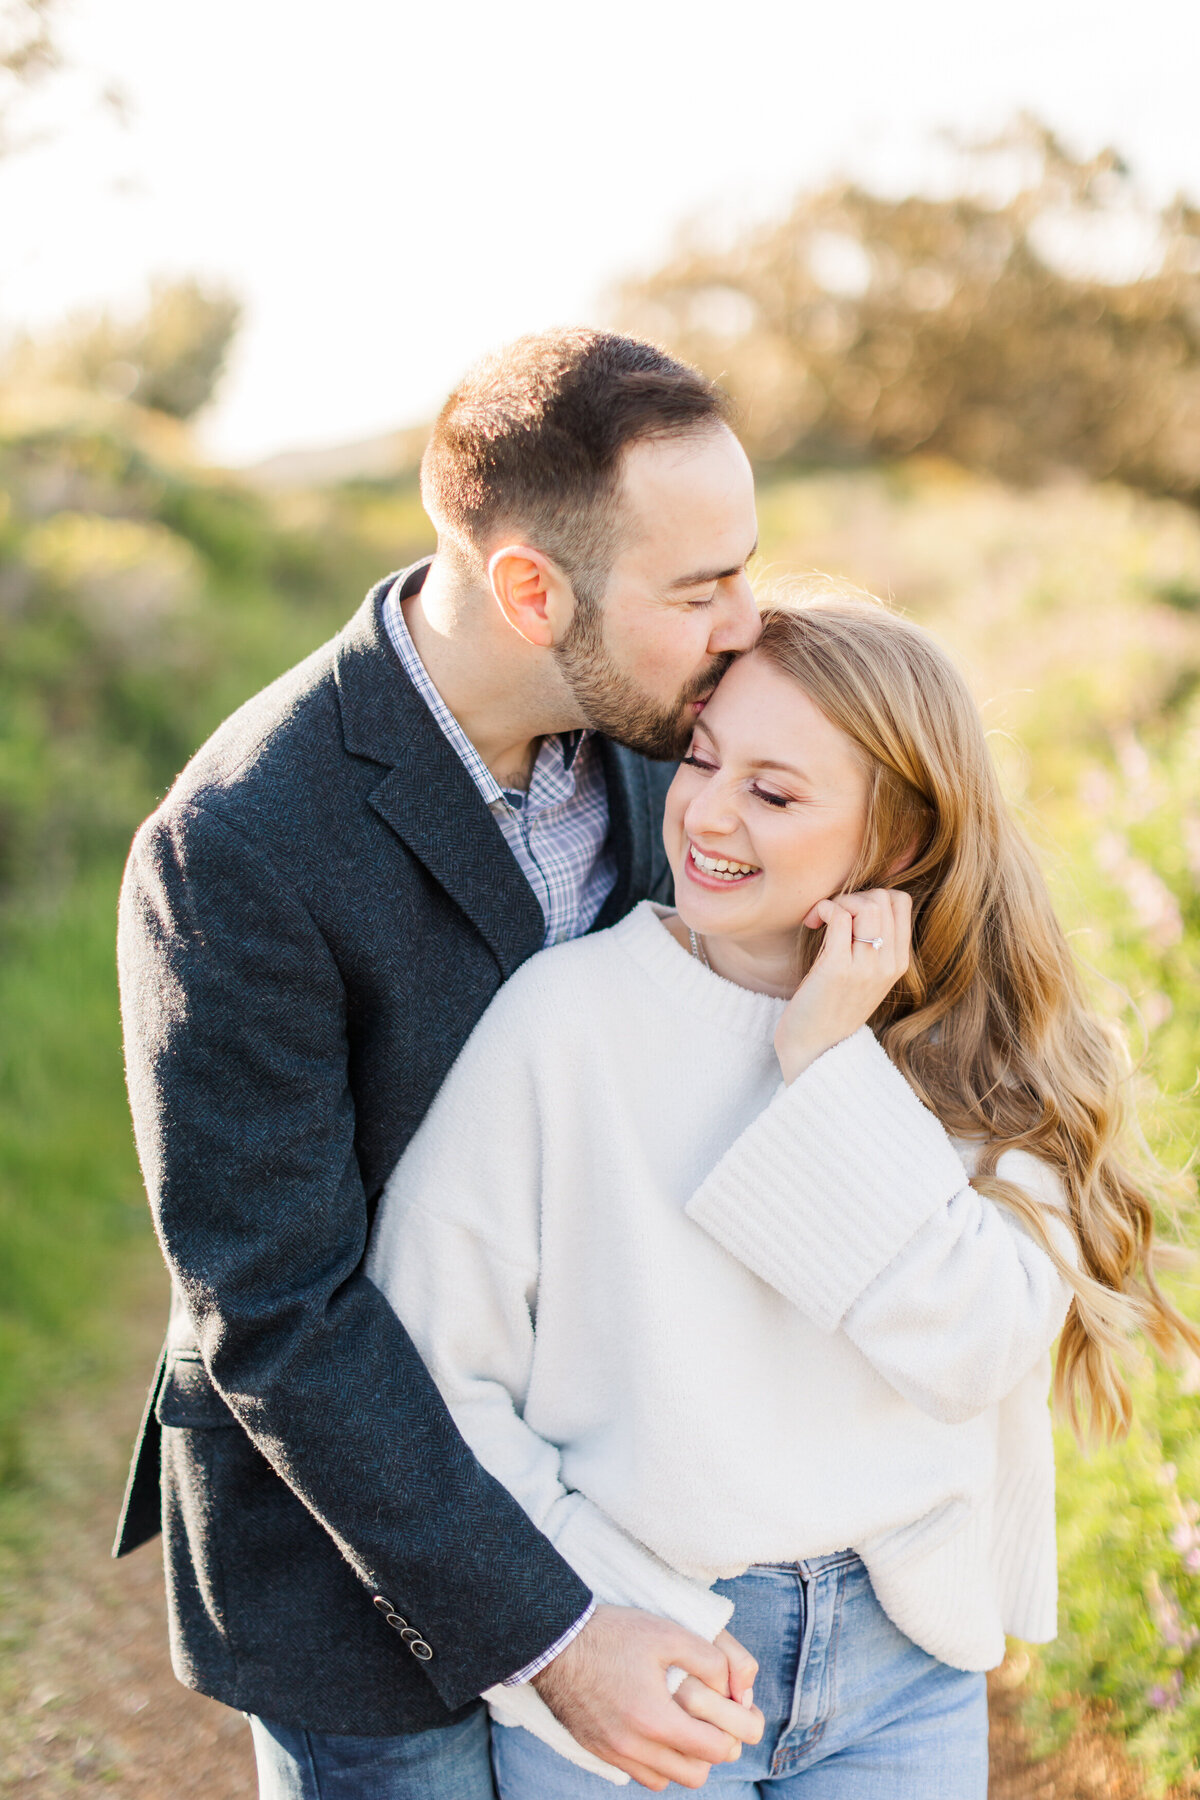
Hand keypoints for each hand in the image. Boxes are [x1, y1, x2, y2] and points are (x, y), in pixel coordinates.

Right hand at [532, 1605, 762, 1790]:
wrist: (556, 1642)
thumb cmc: (613, 1634)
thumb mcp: (668, 1633)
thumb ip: (710, 1660)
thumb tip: (734, 1688)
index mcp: (655, 1719)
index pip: (715, 1749)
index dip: (734, 1732)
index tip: (736, 1713)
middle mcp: (635, 1747)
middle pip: (695, 1774)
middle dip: (712, 1751)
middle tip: (713, 1721)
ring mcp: (615, 1753)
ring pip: (667, 1779)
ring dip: (684, 1759)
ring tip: (686, 1725)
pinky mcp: (600, 1751)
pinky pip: (640, 1775)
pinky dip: (658, 1762)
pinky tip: (658, 1732)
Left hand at [774, 888, 911, 1084]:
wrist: (815, 1048)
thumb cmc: (830, 1005)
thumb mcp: (862, 973)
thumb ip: (868, 941)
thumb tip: (859, 899)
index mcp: (898, 963)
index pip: (901, 902)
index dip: (872, 896)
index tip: (849, 914)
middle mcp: (888, 964)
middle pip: (883, 898)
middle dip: (853, 896)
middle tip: (831, 916)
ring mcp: (865, 967)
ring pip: (866, 904)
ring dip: (839, 902)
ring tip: (822, 920)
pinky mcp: (838, 969)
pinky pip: (839, 917)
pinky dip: (823, 909)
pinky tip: (812, 922)